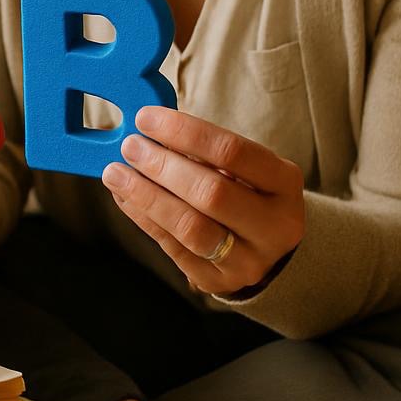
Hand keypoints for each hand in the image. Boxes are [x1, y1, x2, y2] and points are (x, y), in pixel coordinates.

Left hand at [102, 106, 304, 295]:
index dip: (185, 132)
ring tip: (116, 173)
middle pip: (211, 193)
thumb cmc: (249, 194)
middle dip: (162, 166)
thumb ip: (205, 153)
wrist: (270, 251)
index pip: (233, 151)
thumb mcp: (245, 169)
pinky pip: (173, 248)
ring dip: (146, 196)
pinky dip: (144, 218)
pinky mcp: (218, 281)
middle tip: (130, 147)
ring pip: (189, 227)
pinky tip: (125, 197)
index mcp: (284, 183)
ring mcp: (248, 260)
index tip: (147, 119)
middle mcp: (275, 226)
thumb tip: (150, 132)